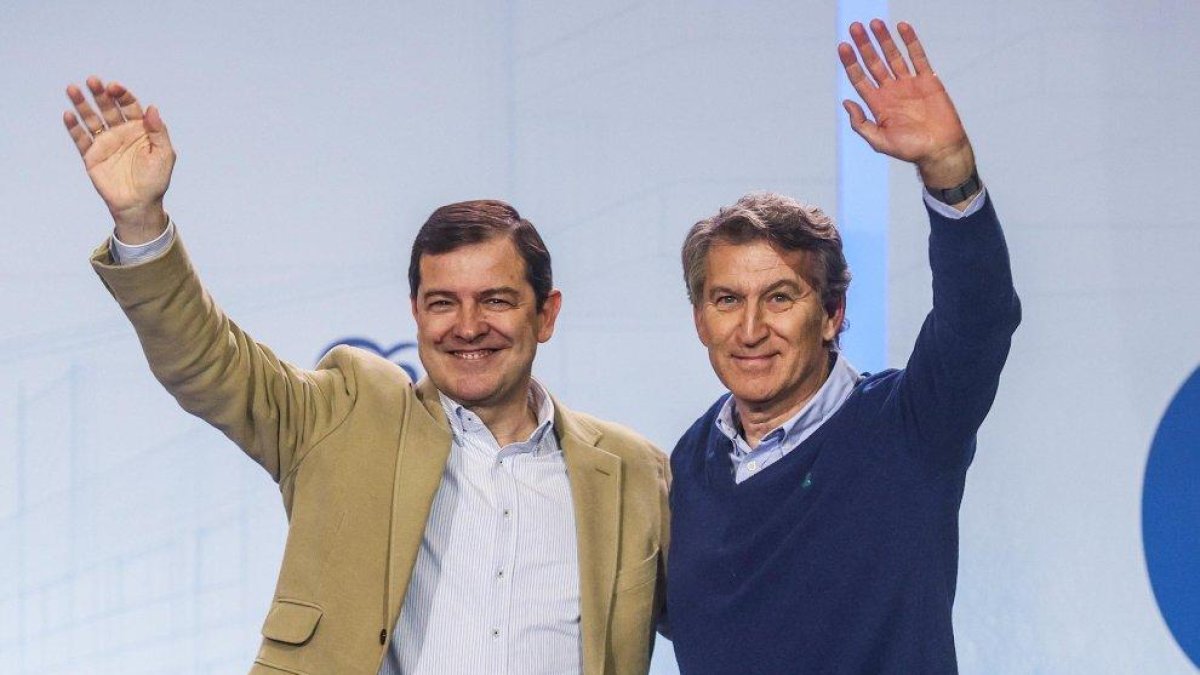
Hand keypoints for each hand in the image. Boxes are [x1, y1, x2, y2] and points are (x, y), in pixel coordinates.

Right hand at [64, 76, 174, 243]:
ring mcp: (105, 143)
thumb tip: (152, 108)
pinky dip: (73, 127)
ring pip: (91, 118)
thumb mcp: (164, 154)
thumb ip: (159, 131)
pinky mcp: (91, 155)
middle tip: (93, 81)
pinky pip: (80, 138)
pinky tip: (68, 115)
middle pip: (107, 107)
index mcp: (139, 129)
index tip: (114, 88)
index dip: (122, 95)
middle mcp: (120, 132)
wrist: (139, 204)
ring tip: (73, 89)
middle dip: (100, 93)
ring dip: (81, 104)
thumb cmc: (155, 180)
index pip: (129, 105)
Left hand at [838, 20, 973, 189]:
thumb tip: (846, 102)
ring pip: (893, 56)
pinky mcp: (928, 80)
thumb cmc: (910, 150)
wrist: (940, 150)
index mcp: (878, 104)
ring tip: (874, 23)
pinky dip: (910, 41)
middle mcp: (891, 91)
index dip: (851, 62)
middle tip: (855, 27)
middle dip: (864, 45)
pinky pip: (918, 56)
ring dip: (884, 39)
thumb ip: (861, 123)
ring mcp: (909, 84)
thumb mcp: (879, 141)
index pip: (860, 78)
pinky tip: (902, 27)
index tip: (843, 46)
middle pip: (874, 63)